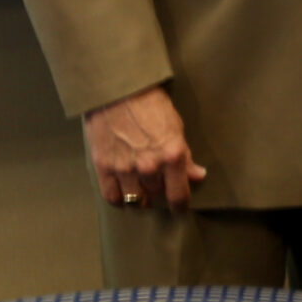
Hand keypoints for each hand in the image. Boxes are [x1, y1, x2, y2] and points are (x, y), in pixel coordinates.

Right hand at [84, 84, 207, 213]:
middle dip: (159, 190)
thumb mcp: (176, 127)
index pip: (179, 194)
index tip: (180, 209)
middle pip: (157, 193)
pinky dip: (119, 197)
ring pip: (135, 197)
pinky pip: (112, 196)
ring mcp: (125, 168)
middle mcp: (149, 166)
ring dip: (140, 195)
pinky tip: (123, 192)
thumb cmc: (152, 105)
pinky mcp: (104, 167)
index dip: (180, 205)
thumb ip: (185, 155)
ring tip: (141, 189)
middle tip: (158, 183)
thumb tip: (197, 175)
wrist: (118, 92)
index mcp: (172, 155)